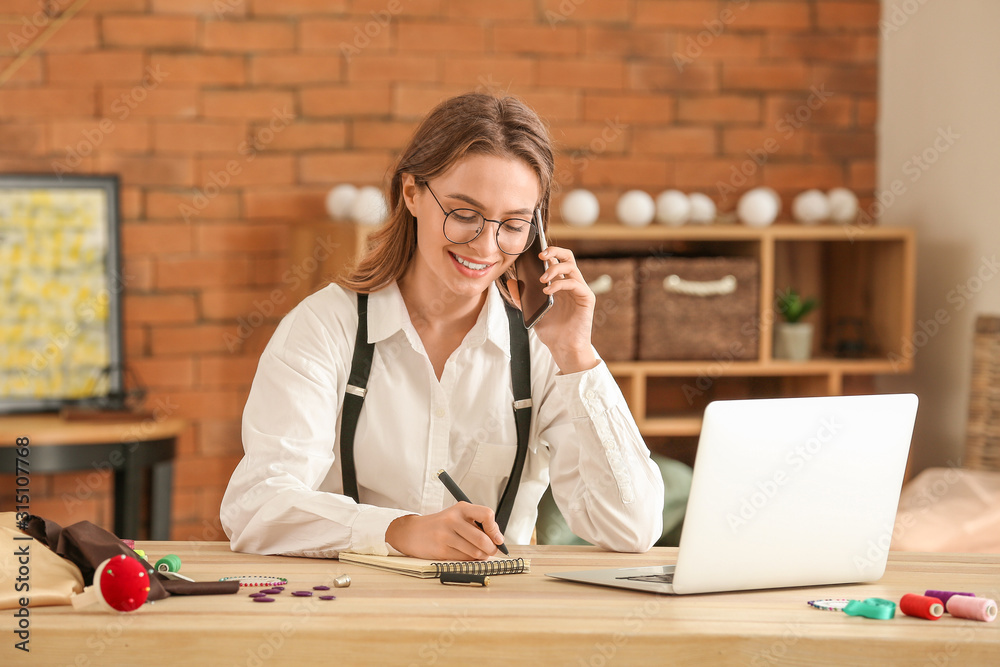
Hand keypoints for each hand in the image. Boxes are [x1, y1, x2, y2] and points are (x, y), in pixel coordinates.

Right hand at [385, 502, 502, 560]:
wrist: (413, 532)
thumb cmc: (441, 525)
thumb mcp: (457, 516)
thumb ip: (476, 524)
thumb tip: (497, 539)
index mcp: (461, 508)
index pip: (486, 514)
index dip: (495, 529)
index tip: (498, 539)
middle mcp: (453, 519)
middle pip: (482, 538)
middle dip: (491, 549)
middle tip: (492, 551)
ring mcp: (446, 535)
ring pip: (475, 552)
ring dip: (482, 556)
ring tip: (480, 554)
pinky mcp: (441, 550)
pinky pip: (464, 559)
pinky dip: (470, 561)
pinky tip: (467, 556)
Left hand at [509, 245, 598, 373]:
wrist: (563, 348)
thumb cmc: (551, 331)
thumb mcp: (532, 312)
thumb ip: (523, 298)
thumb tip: (512, 283)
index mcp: (560, 284)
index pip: (556, 260)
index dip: (548, 252)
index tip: (532, 251)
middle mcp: (571, 283)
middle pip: (567, 256)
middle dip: (554, 250)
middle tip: (540, 255)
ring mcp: (580, 290)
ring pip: (571, 266)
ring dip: (554, 269)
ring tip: (541, 279)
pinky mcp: (586, 298)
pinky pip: (575, 283)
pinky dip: (559, 284)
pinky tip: (547, 291)